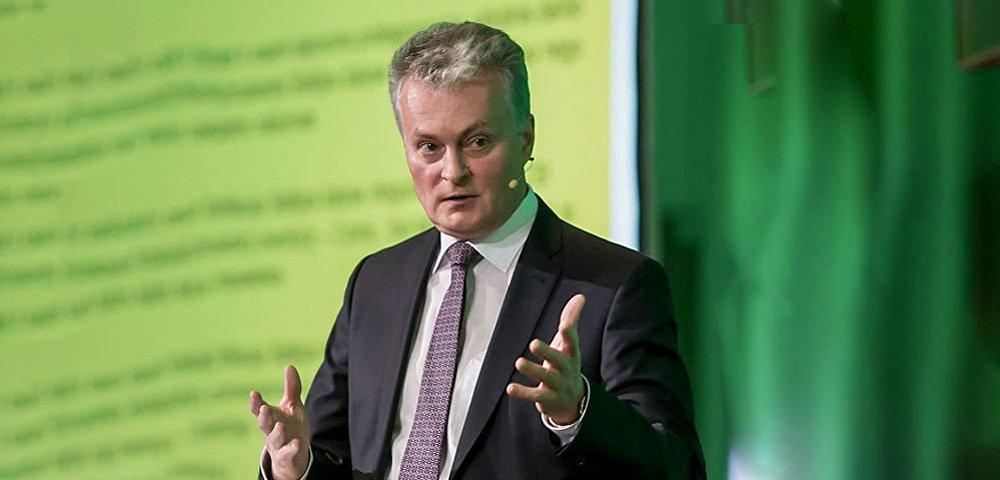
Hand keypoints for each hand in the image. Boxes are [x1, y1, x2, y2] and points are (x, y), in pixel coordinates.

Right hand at [249, 365, 310, 479]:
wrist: (294, 454)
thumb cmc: (290, 426)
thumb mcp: (292, 406)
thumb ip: (291, 388)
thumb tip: (289, 365)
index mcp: (269, 418)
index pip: (258, 409)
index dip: (255, 402)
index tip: (254, 393)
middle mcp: (270, 431)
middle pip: (264, 424)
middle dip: (263, 417)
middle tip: (264, 408)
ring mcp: (277, 445)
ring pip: (274, 440)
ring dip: (276, 433)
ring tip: (280, 425)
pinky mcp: (287, 455)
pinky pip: (287, 453)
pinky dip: (291, 449)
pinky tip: (296, 443)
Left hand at [506, 293, 585, 424]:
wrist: (574, 402)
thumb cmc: (566, 366)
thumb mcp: (570, 344)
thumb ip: (572, 319)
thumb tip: (579, 296)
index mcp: (570, 354)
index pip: (571, 342)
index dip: (568, 334)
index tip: (563, 325)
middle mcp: (566, 370)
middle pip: (558, 361)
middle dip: (547, 352)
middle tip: (534, 343)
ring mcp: (557, 386)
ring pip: (545, 378)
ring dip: (533, 370)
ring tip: (519, 362)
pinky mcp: (547, 399)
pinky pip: (534, 396)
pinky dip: (522, 392)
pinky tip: (510, 388)